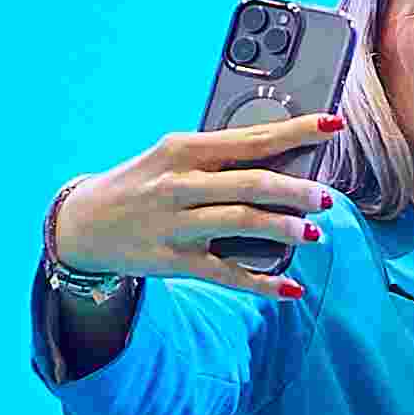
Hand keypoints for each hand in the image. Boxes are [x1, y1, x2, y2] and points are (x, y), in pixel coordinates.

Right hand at [50, 115, 345, 303]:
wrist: (81, 223)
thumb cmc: (144, 183)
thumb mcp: (173, 158)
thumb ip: (222, 157)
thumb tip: (286, 157)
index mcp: (184, 149)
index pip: (251, 139)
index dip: (296, 132)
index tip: (333, 126)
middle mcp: (179, 184)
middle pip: (250, 183)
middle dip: (296, 190)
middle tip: (325, 197)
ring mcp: (175, 224)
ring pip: (241, 223)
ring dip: (283, 228)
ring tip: (313, 232)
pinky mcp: (172, 260)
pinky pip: (225, 273)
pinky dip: (261, 283)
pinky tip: (290, 288)